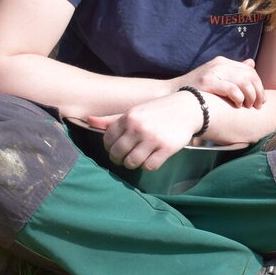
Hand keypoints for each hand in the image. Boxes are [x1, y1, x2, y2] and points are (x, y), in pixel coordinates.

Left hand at [80, 90, 202, 169]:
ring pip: (132, 162)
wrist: (187, 108)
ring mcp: (152, 138)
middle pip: (117, 153)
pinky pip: (149, 166)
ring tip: (138, 158)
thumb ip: (112, 119)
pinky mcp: (166, 148)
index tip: (117, 148)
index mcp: (128, 117)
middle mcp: (138, 127)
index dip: (110, 148)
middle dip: (119, 159)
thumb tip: (88, 120)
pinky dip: (148, 165)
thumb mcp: (135, 111)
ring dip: (133, 164)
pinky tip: (152, 158)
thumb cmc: (157, 111)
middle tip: (126, 158)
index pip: (108, 140)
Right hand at [175, 56, 263, 108]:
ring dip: (250, 96)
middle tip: (258, 105)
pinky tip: (238, 105)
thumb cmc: (195, 90)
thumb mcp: (215, 77)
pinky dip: (239, 98)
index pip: (249, 70)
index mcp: (222, 62)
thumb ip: (233, 72)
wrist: (171, 94)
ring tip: (249, 106)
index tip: (261, 99)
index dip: (259, 85)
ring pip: (244, 81)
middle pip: (249, 75)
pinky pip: (232, 89)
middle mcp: (219, 64)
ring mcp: (213, 71)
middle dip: (258, 91)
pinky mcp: (207, 82)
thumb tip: (251, 63)